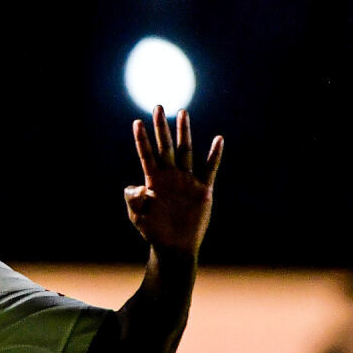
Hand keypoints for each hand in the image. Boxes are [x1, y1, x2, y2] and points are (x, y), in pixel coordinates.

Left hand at [126, 105, 222, 258]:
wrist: (174, 246)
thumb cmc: (153, 231)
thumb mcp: (137, 215)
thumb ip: (134, 199)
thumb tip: (138, 186)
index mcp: (153, 180)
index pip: (146, 154)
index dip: (141, 139)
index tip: (137, 121)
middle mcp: (170, 176)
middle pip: (165, 146)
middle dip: (162, 127)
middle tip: (158, 106)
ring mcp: (187, 180)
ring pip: (186, 151)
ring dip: (184, 132)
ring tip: (183, 113)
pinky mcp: (202, 190)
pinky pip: (210, 169)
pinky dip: (214, 155)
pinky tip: (218, 140)